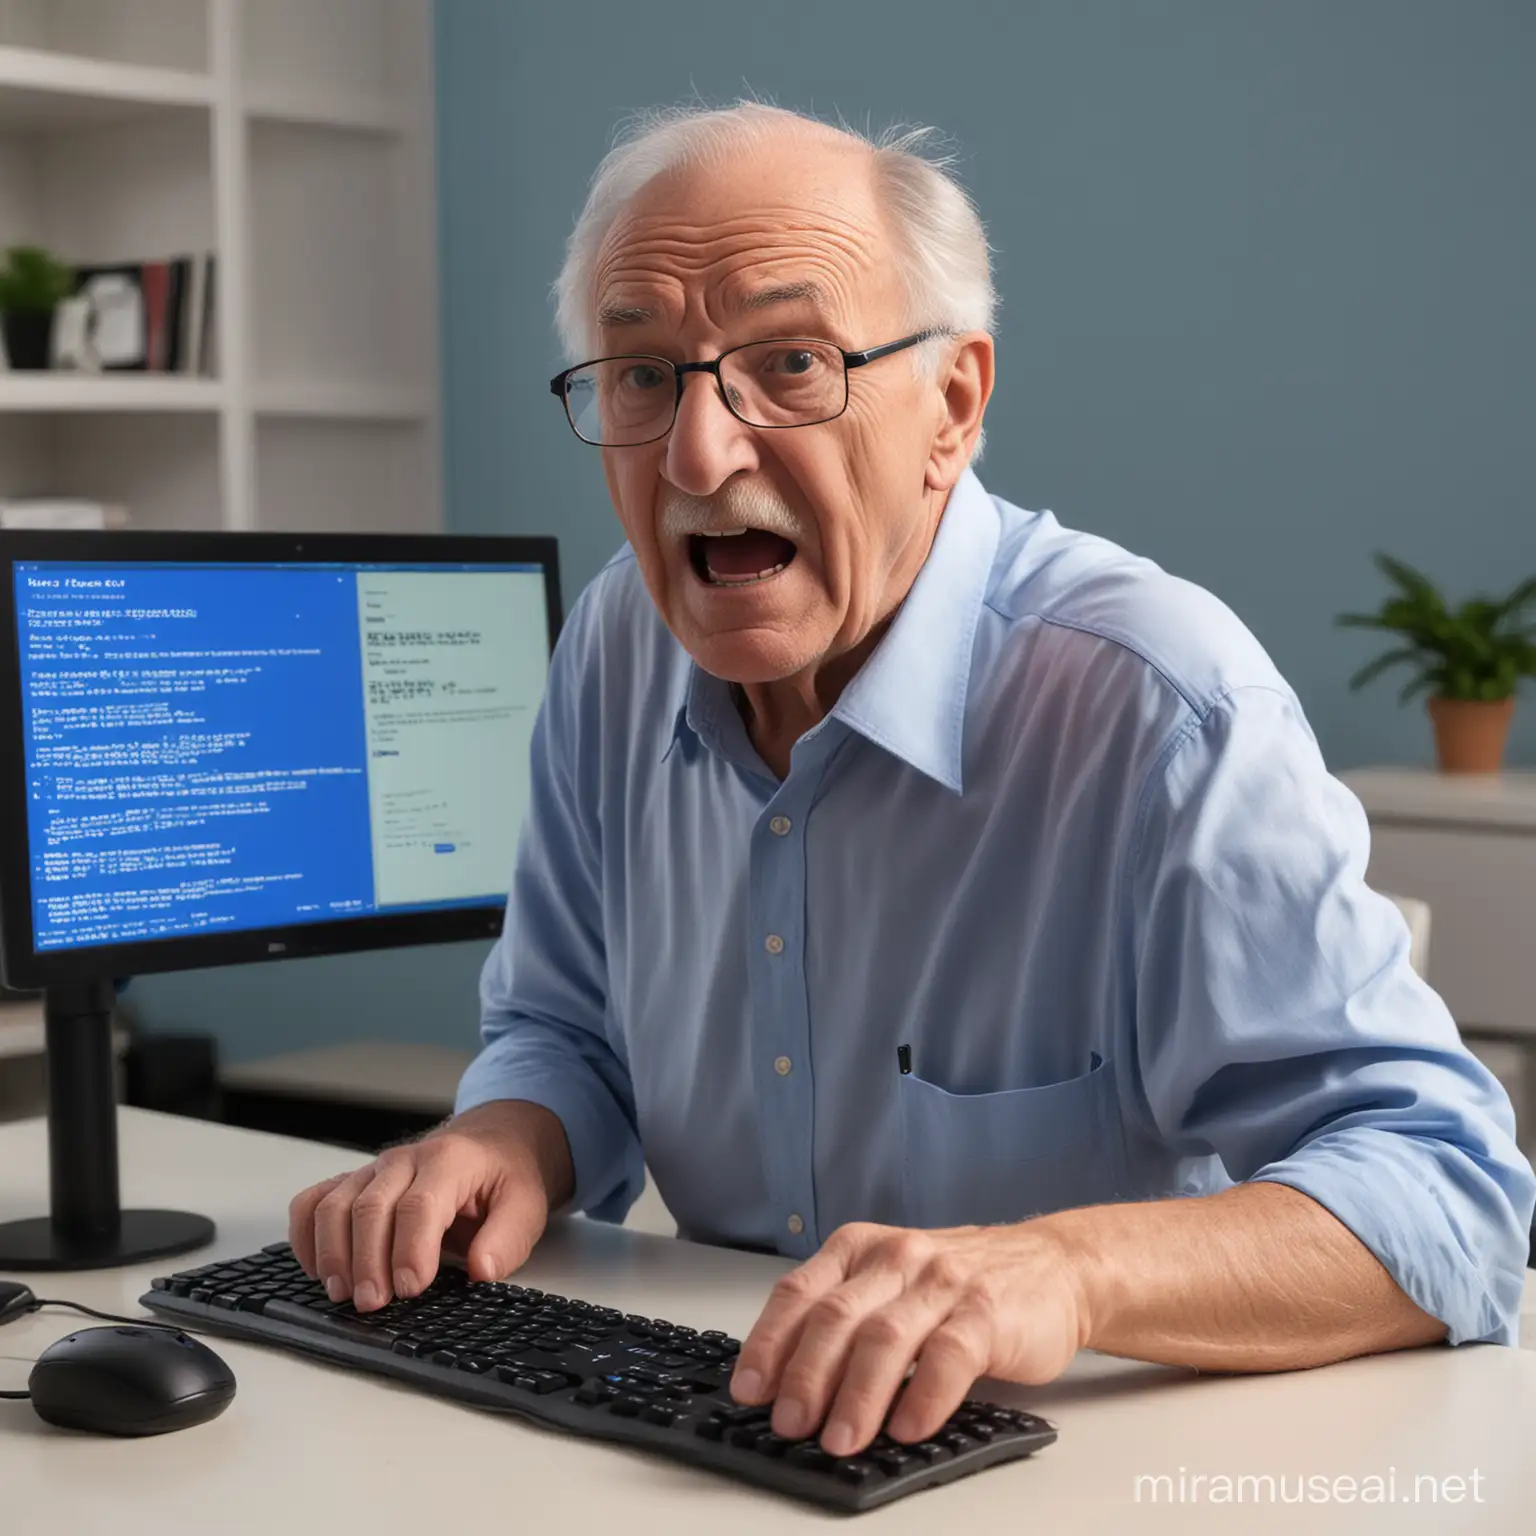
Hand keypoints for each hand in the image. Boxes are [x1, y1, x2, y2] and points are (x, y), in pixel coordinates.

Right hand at [287, 1100, 571, 1312]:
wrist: (493, 1143)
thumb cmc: (506, 1176)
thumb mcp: (527, 1204)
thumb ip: (508, 1238)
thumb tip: (483, 1270)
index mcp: (451, 1161)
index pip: (420, 1204)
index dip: (410, 1249)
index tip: (410, 1288)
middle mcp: (405, 1161)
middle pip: (370, 1207)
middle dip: (366, 1261)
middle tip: (373, 1304)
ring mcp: (374, 1170)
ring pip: (334, 1204)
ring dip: (332, 1253)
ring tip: (343, 1294)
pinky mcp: (354, 1184)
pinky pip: (313, 1202)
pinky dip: (305, 1236)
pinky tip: (319, 1271)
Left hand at [728, 1220, 1090, 1456]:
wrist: (1053, 1265)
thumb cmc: (961, 1282)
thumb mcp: (893, 1281)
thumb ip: (848, 1318)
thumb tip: (789, 1386)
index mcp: (860, 1248)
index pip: (798, 1292)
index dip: (768, 1342)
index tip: (749, 1389)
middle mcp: (897, 1258)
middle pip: (836, 1317)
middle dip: (805, 1376)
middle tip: (789, 1424)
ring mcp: (943, 1282)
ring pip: (886, 1337)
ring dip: (857, 1395)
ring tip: (841, 1440)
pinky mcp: (988, 1312)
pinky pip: (949, 1354)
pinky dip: (924, 1396)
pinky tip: (908, 1428)